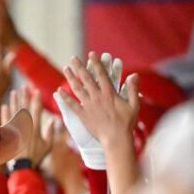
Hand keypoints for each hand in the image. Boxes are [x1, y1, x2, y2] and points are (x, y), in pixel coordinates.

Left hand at [2, 86, 53, 167]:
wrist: (22, 167)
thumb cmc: (36, 157)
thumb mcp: (47, 147)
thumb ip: (50, 133)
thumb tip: (53, 121)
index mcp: (35, 128)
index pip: (37, 110)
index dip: (36, 100)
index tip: (36, 91)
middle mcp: (25, 127)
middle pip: (24, 108)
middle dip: (25, 96)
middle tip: (24, 87)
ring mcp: (15, 130)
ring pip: (14, 112)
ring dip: (14, 101)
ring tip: (14, 92)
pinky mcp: (8, 135)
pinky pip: (5, 122)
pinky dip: (4, 113)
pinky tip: (4, 105)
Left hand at [54, 52, 138, 168]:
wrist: (116, 139)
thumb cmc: (126, 123)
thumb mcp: (134, 105)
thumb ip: (133, 89)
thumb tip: (134, 75)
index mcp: (109, 93)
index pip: (101, 74)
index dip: (96, 63)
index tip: (91, 54)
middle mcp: (97, 97)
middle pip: (86, 79)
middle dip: (80, 67)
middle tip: (73, 58)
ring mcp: (89, 106)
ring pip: (78, 89)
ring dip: (71, 78)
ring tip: (65, 69)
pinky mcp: (83, 115)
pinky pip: (72, 105)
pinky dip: (65, 97)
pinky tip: (59, 91)